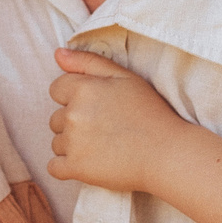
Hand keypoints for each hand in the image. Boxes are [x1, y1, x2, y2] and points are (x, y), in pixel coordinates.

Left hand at [47, 48, 187, 192]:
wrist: (167, 153)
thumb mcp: (124, 76)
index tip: (97, 108)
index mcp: (82, 89)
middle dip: (75, 123)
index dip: (75, 98)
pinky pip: (55, 167)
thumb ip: (88, 62)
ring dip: (73, 146)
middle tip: (105, 128)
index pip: (56, 90)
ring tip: (103, 146)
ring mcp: (73, 143)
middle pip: (56, 118)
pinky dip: (68, 167)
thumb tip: (58, 54)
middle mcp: (72, 115)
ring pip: (57, 143)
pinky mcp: (76, 168)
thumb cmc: (150, 113)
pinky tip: (90, 163)